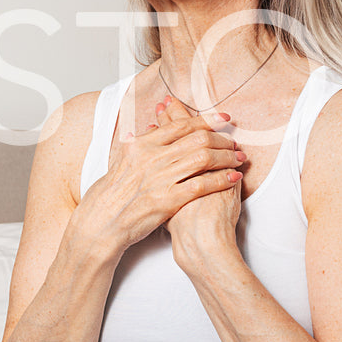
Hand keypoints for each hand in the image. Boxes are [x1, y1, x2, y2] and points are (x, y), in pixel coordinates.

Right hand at [77, 87, 242, 257]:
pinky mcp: (168, 200)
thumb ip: (137, 145)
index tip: (223, 119)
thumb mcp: (120, 162)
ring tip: (239, 158)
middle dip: (222, 138)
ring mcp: (160, 178)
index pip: (181, 125)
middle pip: (197, 138)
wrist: (102, 222)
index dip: (206, 120)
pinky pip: (202, 184)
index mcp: (141, 145)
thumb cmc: (111, 195)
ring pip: (203, 158)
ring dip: (226, 156)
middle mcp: (151, 157)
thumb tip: (146, 132)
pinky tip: (233, 178)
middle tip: (235, 141)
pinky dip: (221, 179)